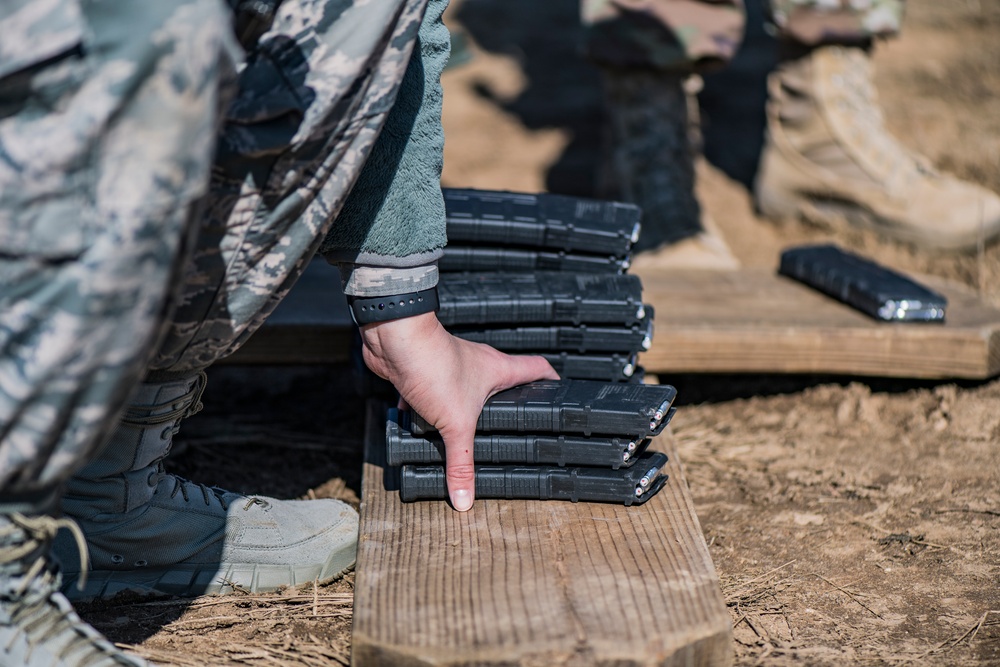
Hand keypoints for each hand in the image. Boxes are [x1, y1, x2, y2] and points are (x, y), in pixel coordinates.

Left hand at [360, 312, 557, 510]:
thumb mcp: (455, 424)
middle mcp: (478, 364)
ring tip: (464, 435)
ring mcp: (452, 366)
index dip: (551, 380)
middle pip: (504, 381)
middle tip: (512, 427)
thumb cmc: (434, 366)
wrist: (396, 340)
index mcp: (498, 370)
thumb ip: (461, 464)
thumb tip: (465, 501)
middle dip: (507, 404)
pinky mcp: (426, 371)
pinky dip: (427, 410)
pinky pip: (433, 394)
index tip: (558, 394)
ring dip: (463, 409)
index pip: (538, 369)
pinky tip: (420, 429)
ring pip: (465, 389)